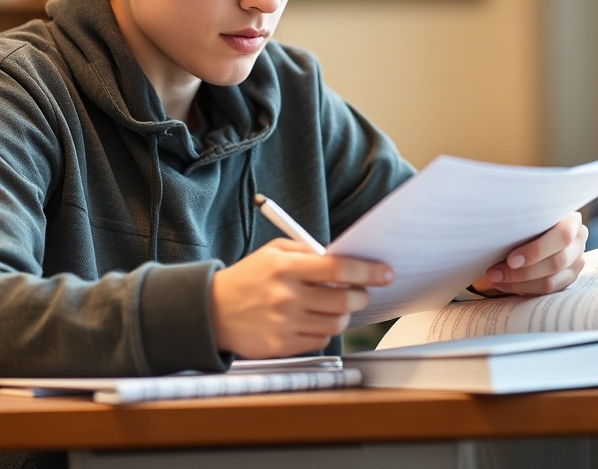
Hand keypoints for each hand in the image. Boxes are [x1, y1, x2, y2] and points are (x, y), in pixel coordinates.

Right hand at [210, 239, 393, 358]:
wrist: (212, 310)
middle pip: (344, 301)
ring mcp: (284, 324)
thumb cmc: (248, 277)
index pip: (338, 269)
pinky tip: (314, 320)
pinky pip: (321, 340)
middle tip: (360, 292)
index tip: (385, 273)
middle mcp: (286, 296)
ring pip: (336, 323)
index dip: (367, 272)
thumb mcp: (273, 252)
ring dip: (344, 315)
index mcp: (285, 267)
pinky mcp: (282, 346)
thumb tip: (344, 259)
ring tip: (336, 306)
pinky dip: (325, 330)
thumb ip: (308, 252)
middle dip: (360, 296)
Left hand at [469, 212, 587, 296]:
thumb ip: (520, 223)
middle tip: (495, 273)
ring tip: (495, 279)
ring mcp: (576, 261)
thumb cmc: (525, 219)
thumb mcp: (525, 217)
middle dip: (523, 271)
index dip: (536, 250)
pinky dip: (524, 289)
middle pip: (557, 262)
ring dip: (520, 283)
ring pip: (551, 281)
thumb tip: (495, 234)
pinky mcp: (568, 278)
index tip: (511, 260)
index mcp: (571, 220)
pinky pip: (548, 291)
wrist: (532, 227)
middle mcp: (578, 240)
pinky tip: (505, 284)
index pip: (562, 236)